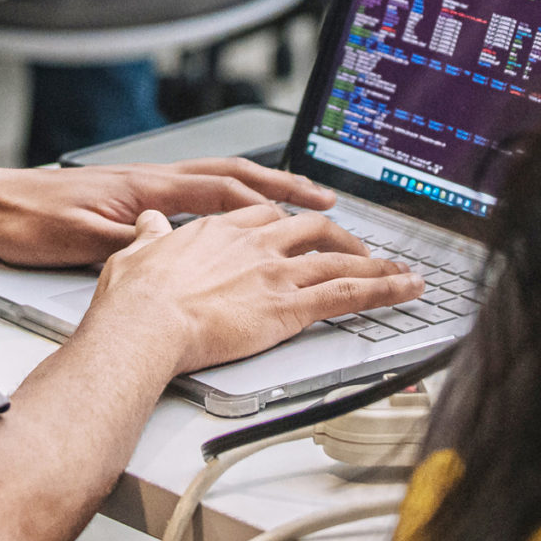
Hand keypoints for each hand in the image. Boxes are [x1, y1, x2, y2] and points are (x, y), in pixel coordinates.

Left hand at [0, 159, 337, 268]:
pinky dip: (227, 200)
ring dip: (259, 190)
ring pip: (216, 180)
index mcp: (147, 188)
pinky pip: (194, 193)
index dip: (268, 205)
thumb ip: (130, 244)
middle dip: (282, 186)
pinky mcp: (133, 198)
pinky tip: (236, 218)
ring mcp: (144, 186)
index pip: (222, 191)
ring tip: (295, 203)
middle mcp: (152, 180)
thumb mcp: (81, 241)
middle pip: (232, 176)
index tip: (307, 216)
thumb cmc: (31, 219)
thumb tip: (168, 248)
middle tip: (324, 200)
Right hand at [86, 203, 422, 373]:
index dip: (287, 223)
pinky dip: (383, 290)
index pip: (266, 217)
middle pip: (310, 230)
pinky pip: (348, 294)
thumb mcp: (136, 253)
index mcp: (219, 230)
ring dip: (376, 265)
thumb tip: (151, 223)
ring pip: (339, 260)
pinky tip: (404, 290)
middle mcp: (255, 244)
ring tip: (401, 271)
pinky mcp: (290, 306)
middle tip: (356, 247)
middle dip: (339, 236)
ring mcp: (276, 273)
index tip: (297, 228)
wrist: (146, 323)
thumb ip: (152, 236)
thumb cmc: (136, 299)